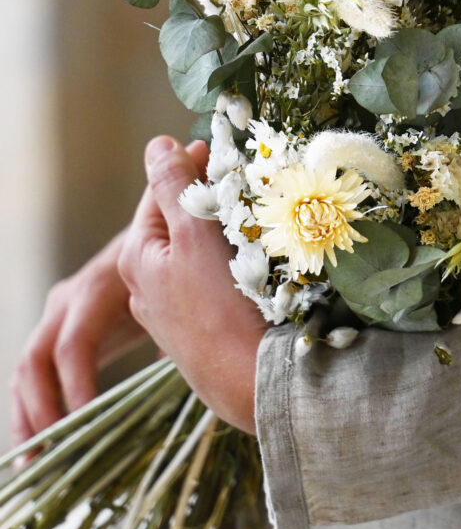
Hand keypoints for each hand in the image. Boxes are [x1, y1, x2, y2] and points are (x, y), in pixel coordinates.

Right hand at [9, 224, 156, 461]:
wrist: (154, 237)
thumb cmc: (173, 268)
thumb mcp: (175, 289)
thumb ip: (179, 328)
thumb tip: (196, 372)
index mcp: (99, 288)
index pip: (74, 344)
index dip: (77, 386)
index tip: (87, 424)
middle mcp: (68, 300)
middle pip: (37, 359)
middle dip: (40, 410)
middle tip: (51, 456)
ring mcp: (56, 314)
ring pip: (26, 370)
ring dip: (26, 418)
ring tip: (31, 466)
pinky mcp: (55, 330)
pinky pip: (33, 372)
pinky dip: (31, 409)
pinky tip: (36, 448)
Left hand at [118, 137, 265, 434]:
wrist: (251, 383)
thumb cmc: (220, 306)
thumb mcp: (193, 235)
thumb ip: (174, 186)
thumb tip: (156, 145)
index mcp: (137, 257)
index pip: (159, 190)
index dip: (189, 163)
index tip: (220, 147)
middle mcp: (147, 287)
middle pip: (178, 224)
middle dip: (206, 200)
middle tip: (243, 180)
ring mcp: (174, 314)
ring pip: (197, 256)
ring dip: (221, 235)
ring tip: (253, 220)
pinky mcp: (201, 334)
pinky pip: (214, 284)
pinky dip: (230, 267)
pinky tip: (254, 268)